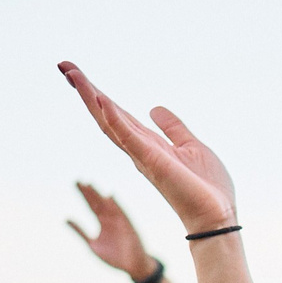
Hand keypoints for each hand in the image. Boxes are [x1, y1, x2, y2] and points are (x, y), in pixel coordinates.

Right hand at [57, 63, 238, 233]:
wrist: (217, 216)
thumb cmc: (206, 188)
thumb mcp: (191, 147)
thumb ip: (173, 128)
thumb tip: (154, 109)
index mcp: (147, 144)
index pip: (117, 115)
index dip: (98, 95)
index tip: (78, 74)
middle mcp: (138, 149)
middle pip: (105, 115)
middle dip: (85, 90)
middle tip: (64, 66)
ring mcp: (142, 156)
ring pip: (109, 122)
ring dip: (91, 97)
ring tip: (73, 74)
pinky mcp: (152, 162)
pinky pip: (129, 137)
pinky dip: (114, 118)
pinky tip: (101, 100)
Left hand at [67, 181, 156, 278]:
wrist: (132, 266)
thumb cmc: (113, 257)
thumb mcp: (92, 244)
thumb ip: (80, 232)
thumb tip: (66, 219)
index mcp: (102, 222)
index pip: (91, 205)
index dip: (84, 195)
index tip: (76, 183)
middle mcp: (110, 219)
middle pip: (97, 202)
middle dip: (88, 192)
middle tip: (78, 181)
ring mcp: (119, 221)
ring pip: (107, 205)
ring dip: (98, 195)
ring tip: (89, 185)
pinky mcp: (127, 226)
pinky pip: (121, 213)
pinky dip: (115, 205)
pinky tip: (108, 196)